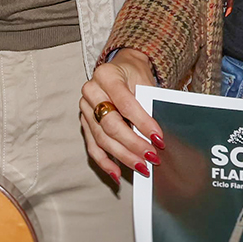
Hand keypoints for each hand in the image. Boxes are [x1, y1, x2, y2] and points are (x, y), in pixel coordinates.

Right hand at [80, 50, 161, 180]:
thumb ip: (147, 105)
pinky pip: (92, 146)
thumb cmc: (134, 75)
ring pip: (102, 138)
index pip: (125, 104)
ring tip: (141, 166)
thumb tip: (155, 136)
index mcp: (106, 75)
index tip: (158, 138)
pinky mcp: (85, 122)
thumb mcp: (144, 82)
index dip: (142, 123)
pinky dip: (104, 162)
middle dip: (133, 144)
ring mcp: (85, 108)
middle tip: (151, 156)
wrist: (121, 68)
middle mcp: (91, 91)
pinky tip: (116, 173)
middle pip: (111, 124)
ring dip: (123, 156)